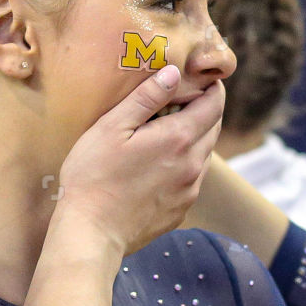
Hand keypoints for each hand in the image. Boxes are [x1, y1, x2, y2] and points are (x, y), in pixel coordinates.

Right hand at [53, 66, 225, 257]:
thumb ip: (146, 98)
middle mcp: (193, 165)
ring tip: (167, 131)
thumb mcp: (112, 128)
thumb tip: (174, 73)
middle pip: (213, 128)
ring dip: (194, 138)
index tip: (201, 79)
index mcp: (179, 139)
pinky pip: (192, 179)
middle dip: (204, 110)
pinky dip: (184, 164)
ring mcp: (190, 190)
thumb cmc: (93, 176)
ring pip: (204, 154)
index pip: (213, 105)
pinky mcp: (181, 210)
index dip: (212, 88)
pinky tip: (158, 165)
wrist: (91, 233)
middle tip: (183, 99)